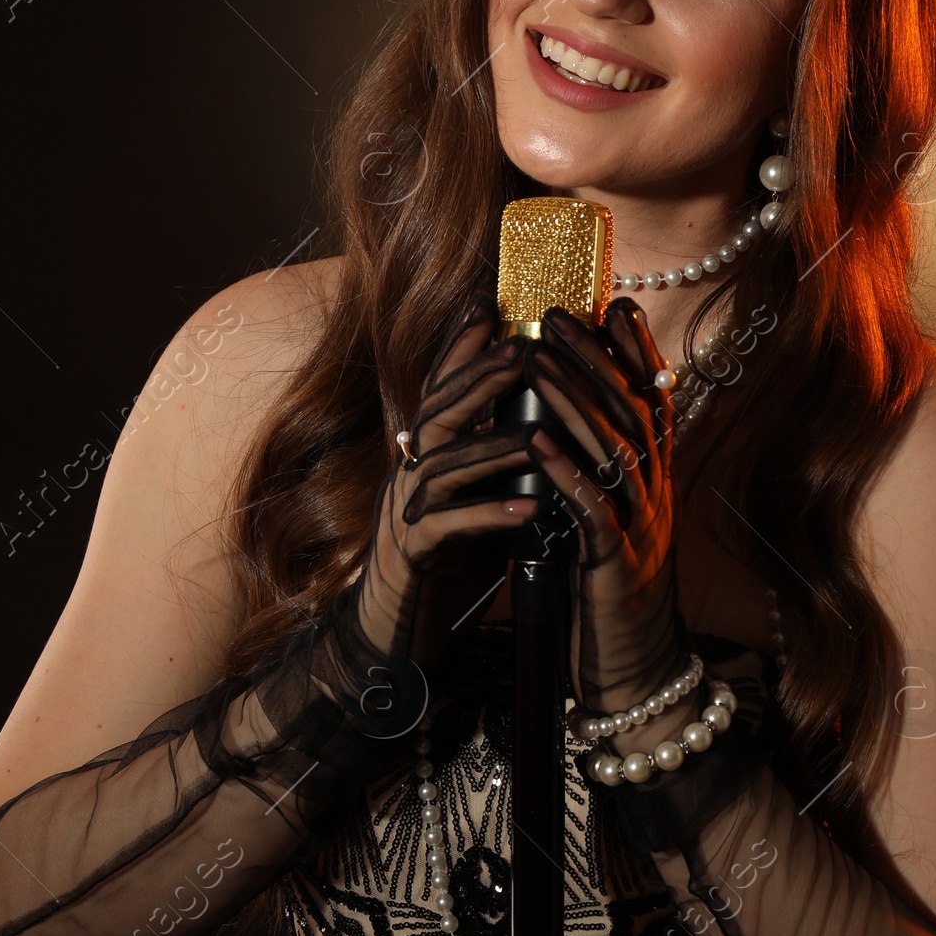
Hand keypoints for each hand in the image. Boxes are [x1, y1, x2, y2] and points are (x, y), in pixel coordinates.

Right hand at [355, 296, 536, 661]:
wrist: (394, 632)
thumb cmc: (443, 565)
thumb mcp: (473, 502)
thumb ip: (495, 465)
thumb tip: (541, 422)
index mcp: (425, 457)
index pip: (441, 390)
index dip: (460, 347)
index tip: (488, 302)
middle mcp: (410, 475)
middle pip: (438, 413)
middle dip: (478, 378)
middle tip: (520, 347)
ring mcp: (406, 514)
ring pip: (445, 467)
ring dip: (494, 447)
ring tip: (538, 433)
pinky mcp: (411, 557)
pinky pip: (448, 529)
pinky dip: (489, 517)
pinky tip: (530, 510)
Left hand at [527, 300, 680, 710]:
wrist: (636, 671)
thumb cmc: (611, 594)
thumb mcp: (612, 522)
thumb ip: (604, 476)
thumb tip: (570, 424)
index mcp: (655, 482)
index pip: (654, 402)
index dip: (639, 351)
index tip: (615, 303)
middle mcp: (656, 495)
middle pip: (633, 411)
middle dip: (595, 357)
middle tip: (557, 313)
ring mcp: (641, 527)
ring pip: (615, 449)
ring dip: (573, 399)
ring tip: (535, 357)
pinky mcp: (616, 564)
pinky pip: (593, 509)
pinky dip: (564, 471)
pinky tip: (535, 439)